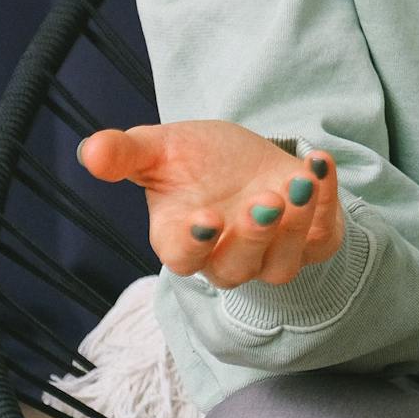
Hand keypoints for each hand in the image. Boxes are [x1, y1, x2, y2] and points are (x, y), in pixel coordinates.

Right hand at [78, 120, 341, 289]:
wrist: (246, 158)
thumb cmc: (196, 160)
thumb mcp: (160, 149)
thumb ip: (126, 154)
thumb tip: (90, 151)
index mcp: (183, 240)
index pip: (184, 259)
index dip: (194, 244)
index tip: (207, 218)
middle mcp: (226, 257)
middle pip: (236, 268)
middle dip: (253, 236)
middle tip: (264, 200)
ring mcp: (270, 254)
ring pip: (281, 265)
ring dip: (294, 227)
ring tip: (300, 183)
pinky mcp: (309, 242)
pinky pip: (322, 238)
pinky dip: (329, 203)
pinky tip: (320, 163)